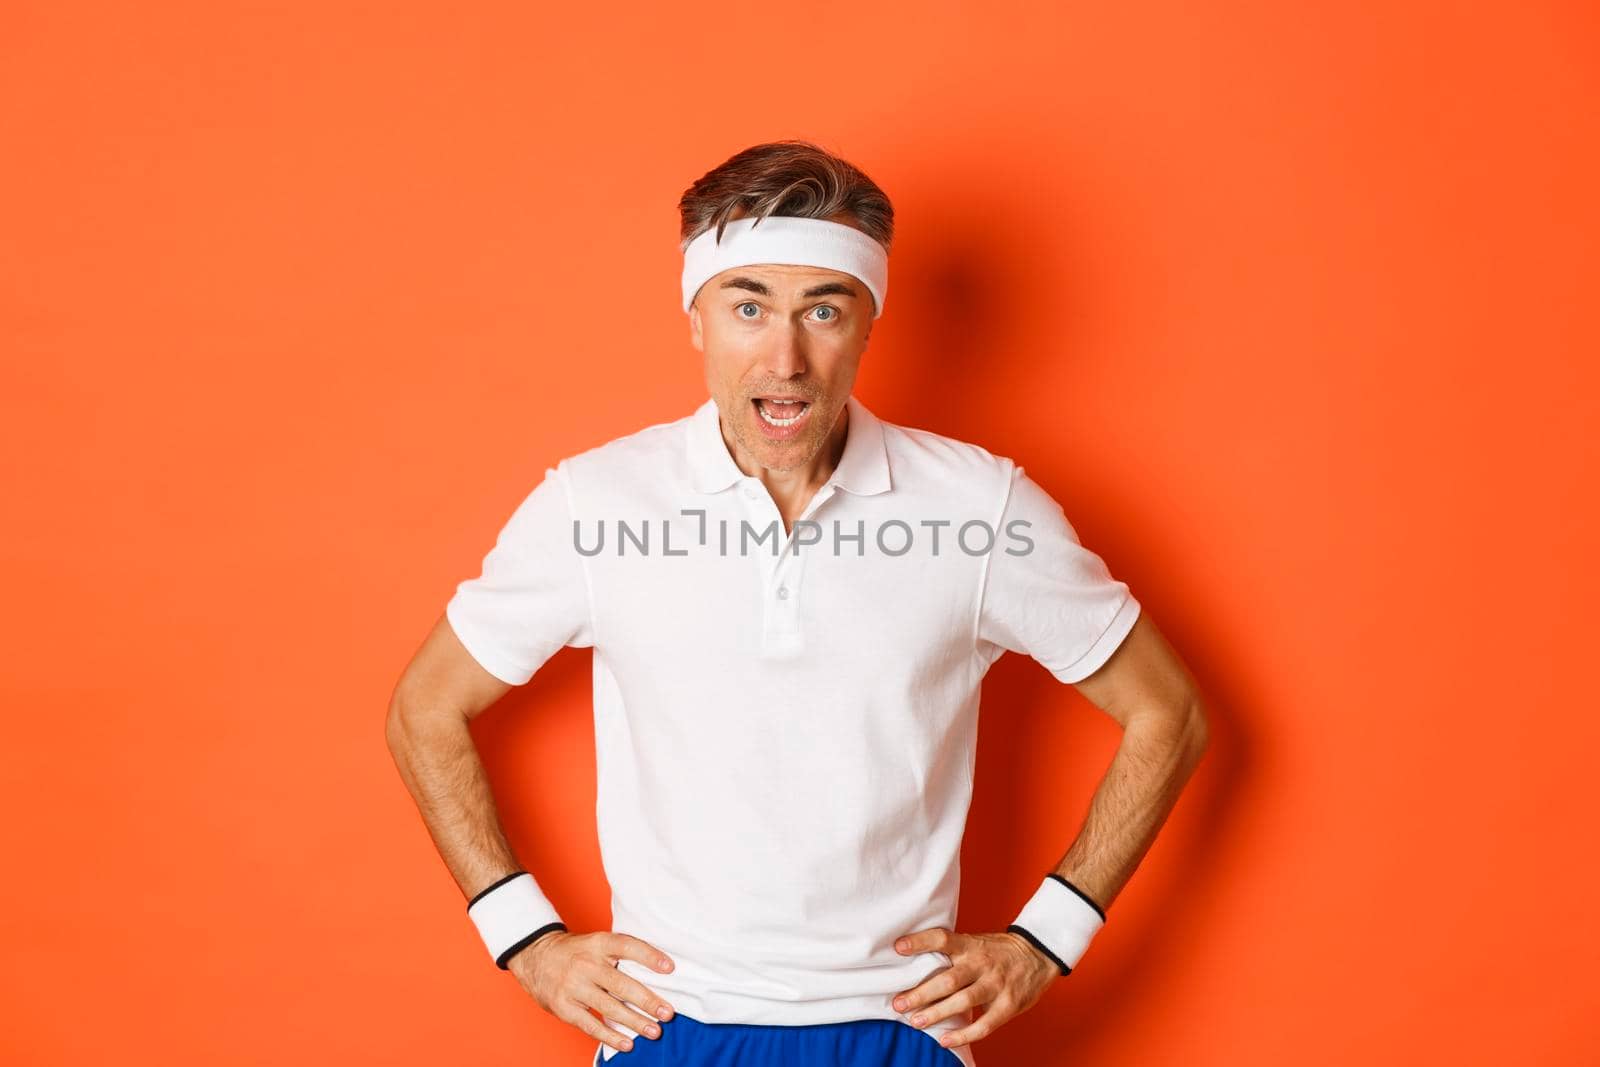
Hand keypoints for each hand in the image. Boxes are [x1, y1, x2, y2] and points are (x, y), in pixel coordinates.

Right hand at [507, 929, 678, 1054]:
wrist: (535, 955)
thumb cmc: (575, 951)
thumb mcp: (595, 942)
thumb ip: (619, 954)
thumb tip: (657, 971)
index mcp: (598, 943)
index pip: (627, 946)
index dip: (649, 956)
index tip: (670, 968)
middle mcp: (586, 964)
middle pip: (621, 984)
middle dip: (647, 1001)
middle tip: (668, 1013)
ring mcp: (573, 986)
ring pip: (609, 1008)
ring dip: (635, 1022)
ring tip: (654, 1031)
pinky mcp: (563, 1007)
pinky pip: (591, 1025)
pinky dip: (610, 1036)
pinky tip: (627, 1043)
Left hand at [892, 927, 1058, 1050]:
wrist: (1038, 953)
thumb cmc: (998, 951)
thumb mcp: (976, 943)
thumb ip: (953, 954)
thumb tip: (915, 965)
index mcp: (971, 945)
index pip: (942, 939)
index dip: (920, 942)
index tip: (899, 947)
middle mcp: (982, 964)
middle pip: (948, 979)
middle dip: (921, 993)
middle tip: (899, 1004)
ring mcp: (996, 985)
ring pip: (963, 1002)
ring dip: (937, 1013)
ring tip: (916, 1022)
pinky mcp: (1008, 1005)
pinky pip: (983, 1025)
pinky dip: (963, 1034)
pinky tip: (944, 1040)